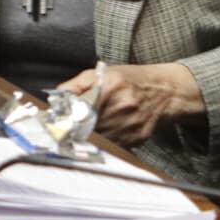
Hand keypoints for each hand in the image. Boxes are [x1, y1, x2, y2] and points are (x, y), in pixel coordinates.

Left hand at [60, 62, 202, 147]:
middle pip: (87, 127)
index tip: (56, 125)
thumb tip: (55, 99)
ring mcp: (131, 123)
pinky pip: (114, 146)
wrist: (164, 91)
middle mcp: (122, 105)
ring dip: (88, 139)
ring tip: (83, 134)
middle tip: (66, 132)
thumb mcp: (101, 73)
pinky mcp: (138, 137)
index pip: (79, 109)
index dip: (65, 119)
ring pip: (99, 140)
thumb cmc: (130, 80)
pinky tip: (104, 135)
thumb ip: (76, 85)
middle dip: (74, 131)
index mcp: (110, 86)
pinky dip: (105, 144)